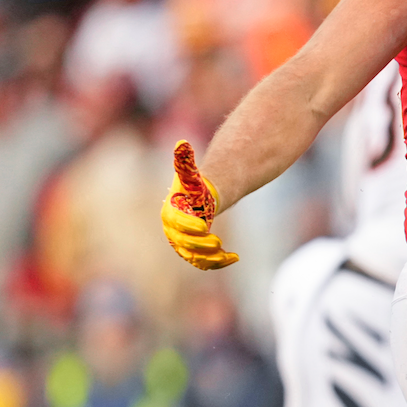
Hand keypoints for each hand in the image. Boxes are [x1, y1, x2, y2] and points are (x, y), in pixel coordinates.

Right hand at [161, 141, 237, 269]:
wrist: (198, 201)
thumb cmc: (194, 188)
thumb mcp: (191, 175)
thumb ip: (185, 162)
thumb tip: (182, 143)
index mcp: (170, 214)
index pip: (175, 224)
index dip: (187, 227)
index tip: (203, 226)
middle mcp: (174, 232)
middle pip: (183, 244)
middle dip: (199, 246)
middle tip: (217, 242)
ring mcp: (184, 245)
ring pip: (194, 257)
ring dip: (210, 259)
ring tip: (228, 254)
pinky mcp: (197, 253)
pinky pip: (205, 263)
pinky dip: (219, 263)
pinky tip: (235, 257)